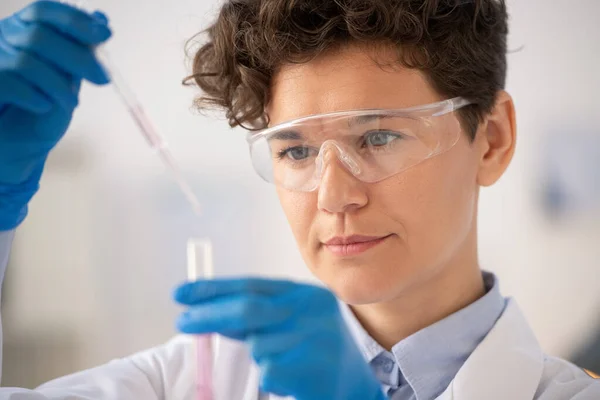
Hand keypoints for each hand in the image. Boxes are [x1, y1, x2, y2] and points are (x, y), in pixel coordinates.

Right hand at [0, 0, 111, 229]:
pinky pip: (13, 84)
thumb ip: (80, 51)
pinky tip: (43, 107)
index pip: (45, 12)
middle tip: (104, 79)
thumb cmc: (41, 110)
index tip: (105, 34)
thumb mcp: (66, 78)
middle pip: (40, 36)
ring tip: (71, 104)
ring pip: (28, 63)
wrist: (17, 146)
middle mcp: (2, 39)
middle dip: (79, 58)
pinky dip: (37, 98)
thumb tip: (102, 18)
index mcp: (22, 30)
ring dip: (59, 87)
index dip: (76, 21)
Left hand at [174, 278, 385, 399]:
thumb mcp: (293, 319)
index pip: (251, 285)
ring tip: (289, 358)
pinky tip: (295, 374)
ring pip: (258, 346)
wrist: (356, 383)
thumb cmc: (317, 346)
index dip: (214, 288)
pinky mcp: (310, 370)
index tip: (182, 293)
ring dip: (261, 353)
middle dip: (210, 315)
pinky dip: (273, 374)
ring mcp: (313, 340)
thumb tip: (207, 310)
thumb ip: (258, 314)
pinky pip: (269, 372)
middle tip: (182, 322)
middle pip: (248, 310)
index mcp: (305, 294)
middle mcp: (311, 311)